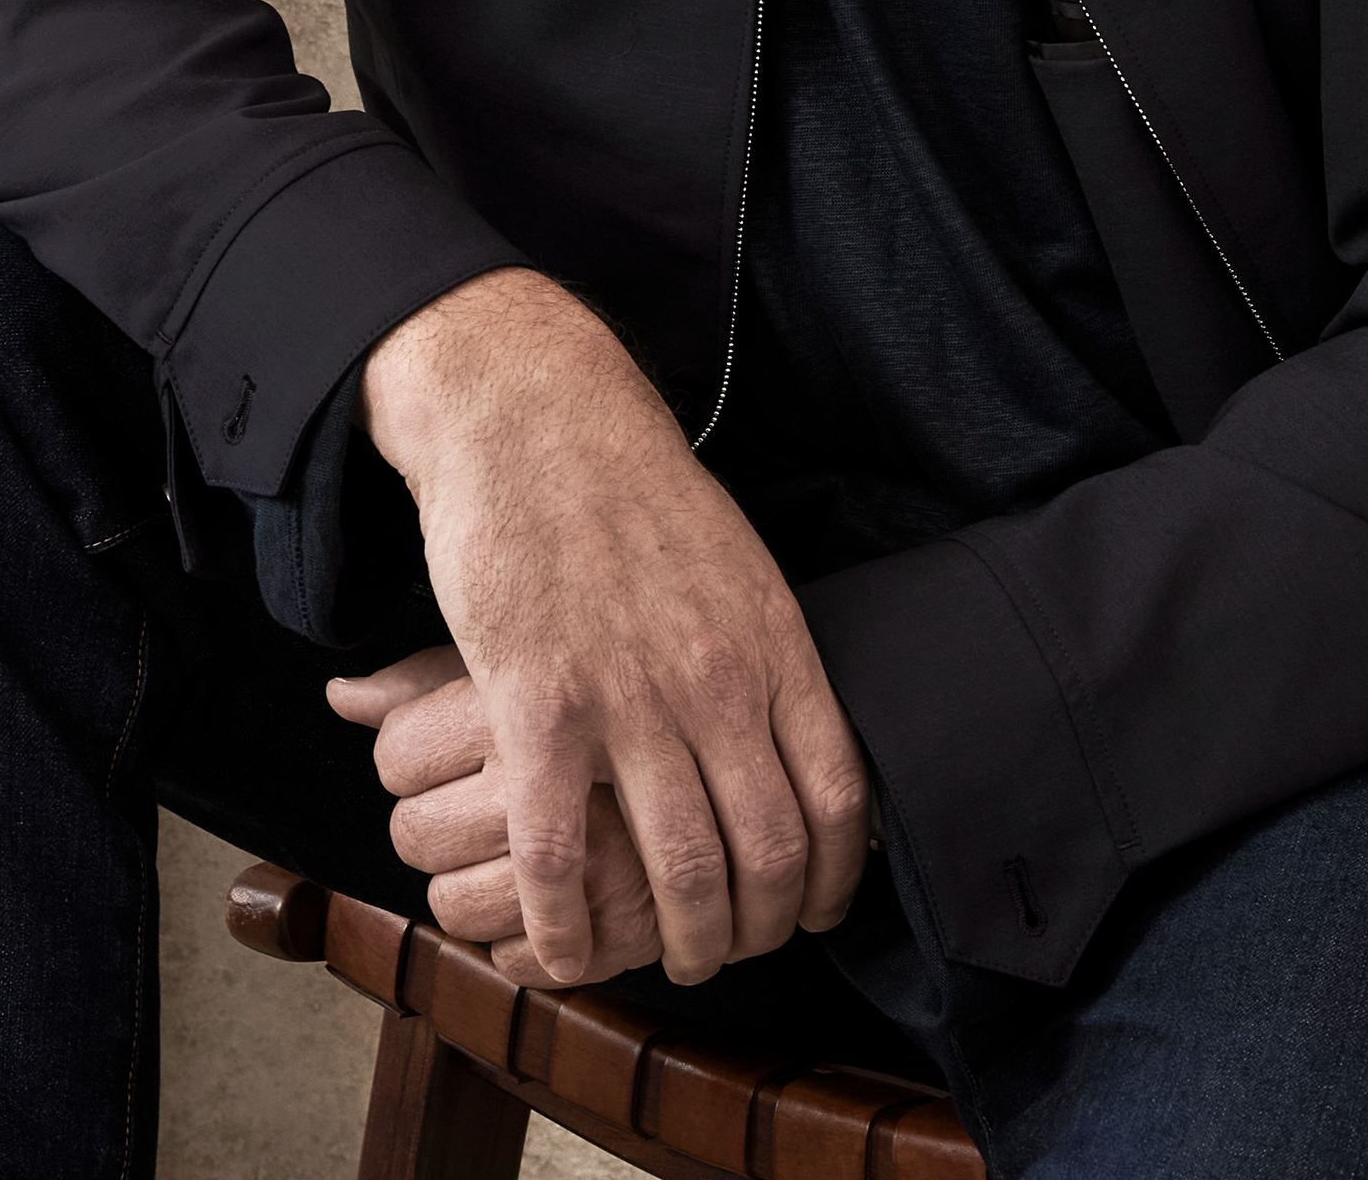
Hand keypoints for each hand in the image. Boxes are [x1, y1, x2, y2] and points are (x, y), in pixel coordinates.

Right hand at [342, 269, 870, 985]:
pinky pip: (558, 855)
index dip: (828, 884)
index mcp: (773, 644)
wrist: (529, 412)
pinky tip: (558, 946)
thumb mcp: (736, 561)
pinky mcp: (536, 706)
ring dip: (674, 942)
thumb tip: (795, 740)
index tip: (805, 915)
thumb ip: (766, 655)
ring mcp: (628, 699)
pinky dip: (563, 924)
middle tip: (725, 950)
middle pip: (765, 859)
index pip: (838, 802)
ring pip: (678, 875)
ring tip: (657, 955)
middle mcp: (715, 681)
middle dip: (752, 933)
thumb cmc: (628, 483)